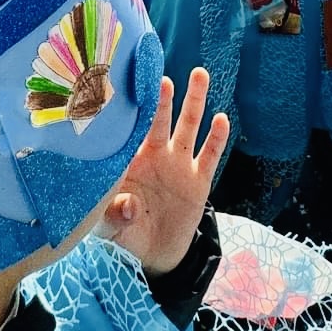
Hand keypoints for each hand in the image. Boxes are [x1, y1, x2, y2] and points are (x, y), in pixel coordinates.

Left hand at [96, 70, 227, 275]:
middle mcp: (155, 155)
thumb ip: (115, 216)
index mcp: (129, 161)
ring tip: (199, 75)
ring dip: (194, 102)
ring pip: (188, 127)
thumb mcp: (110, 228)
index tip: (129, 85)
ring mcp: (178, 165)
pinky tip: (221, 120)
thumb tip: (129, 206)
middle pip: (159, 120)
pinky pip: (210, 155)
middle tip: (162, 76)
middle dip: (161, 98)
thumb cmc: (123, 234)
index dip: (130, 110)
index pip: (129, 130)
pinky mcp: (199, 180)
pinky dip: (216, 138)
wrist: (153, 255)